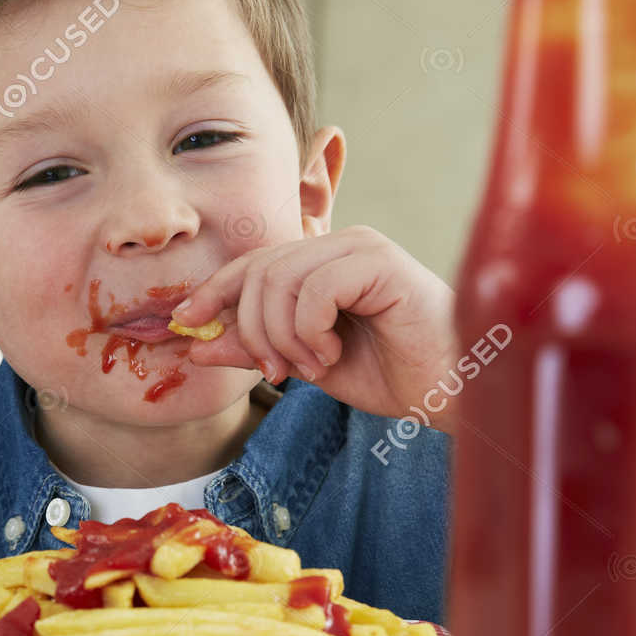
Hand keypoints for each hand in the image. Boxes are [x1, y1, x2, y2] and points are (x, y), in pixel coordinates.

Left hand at [173, 225, 456, 424]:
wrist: (448, 391)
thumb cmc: (391, 375)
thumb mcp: (307, 365)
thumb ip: (256, 348)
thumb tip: (197, 342)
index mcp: (323, 262)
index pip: (252, 263)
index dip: (213, 289)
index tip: (186, 321)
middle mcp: (340, 244)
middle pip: (258, 271)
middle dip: (252, 329)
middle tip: (273, 372)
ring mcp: (360, 247)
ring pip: (280, 279)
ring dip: (282, 336)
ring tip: (312, 366)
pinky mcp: (379, 261)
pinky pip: (314, 289)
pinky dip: (311, 331)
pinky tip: (333, 353)